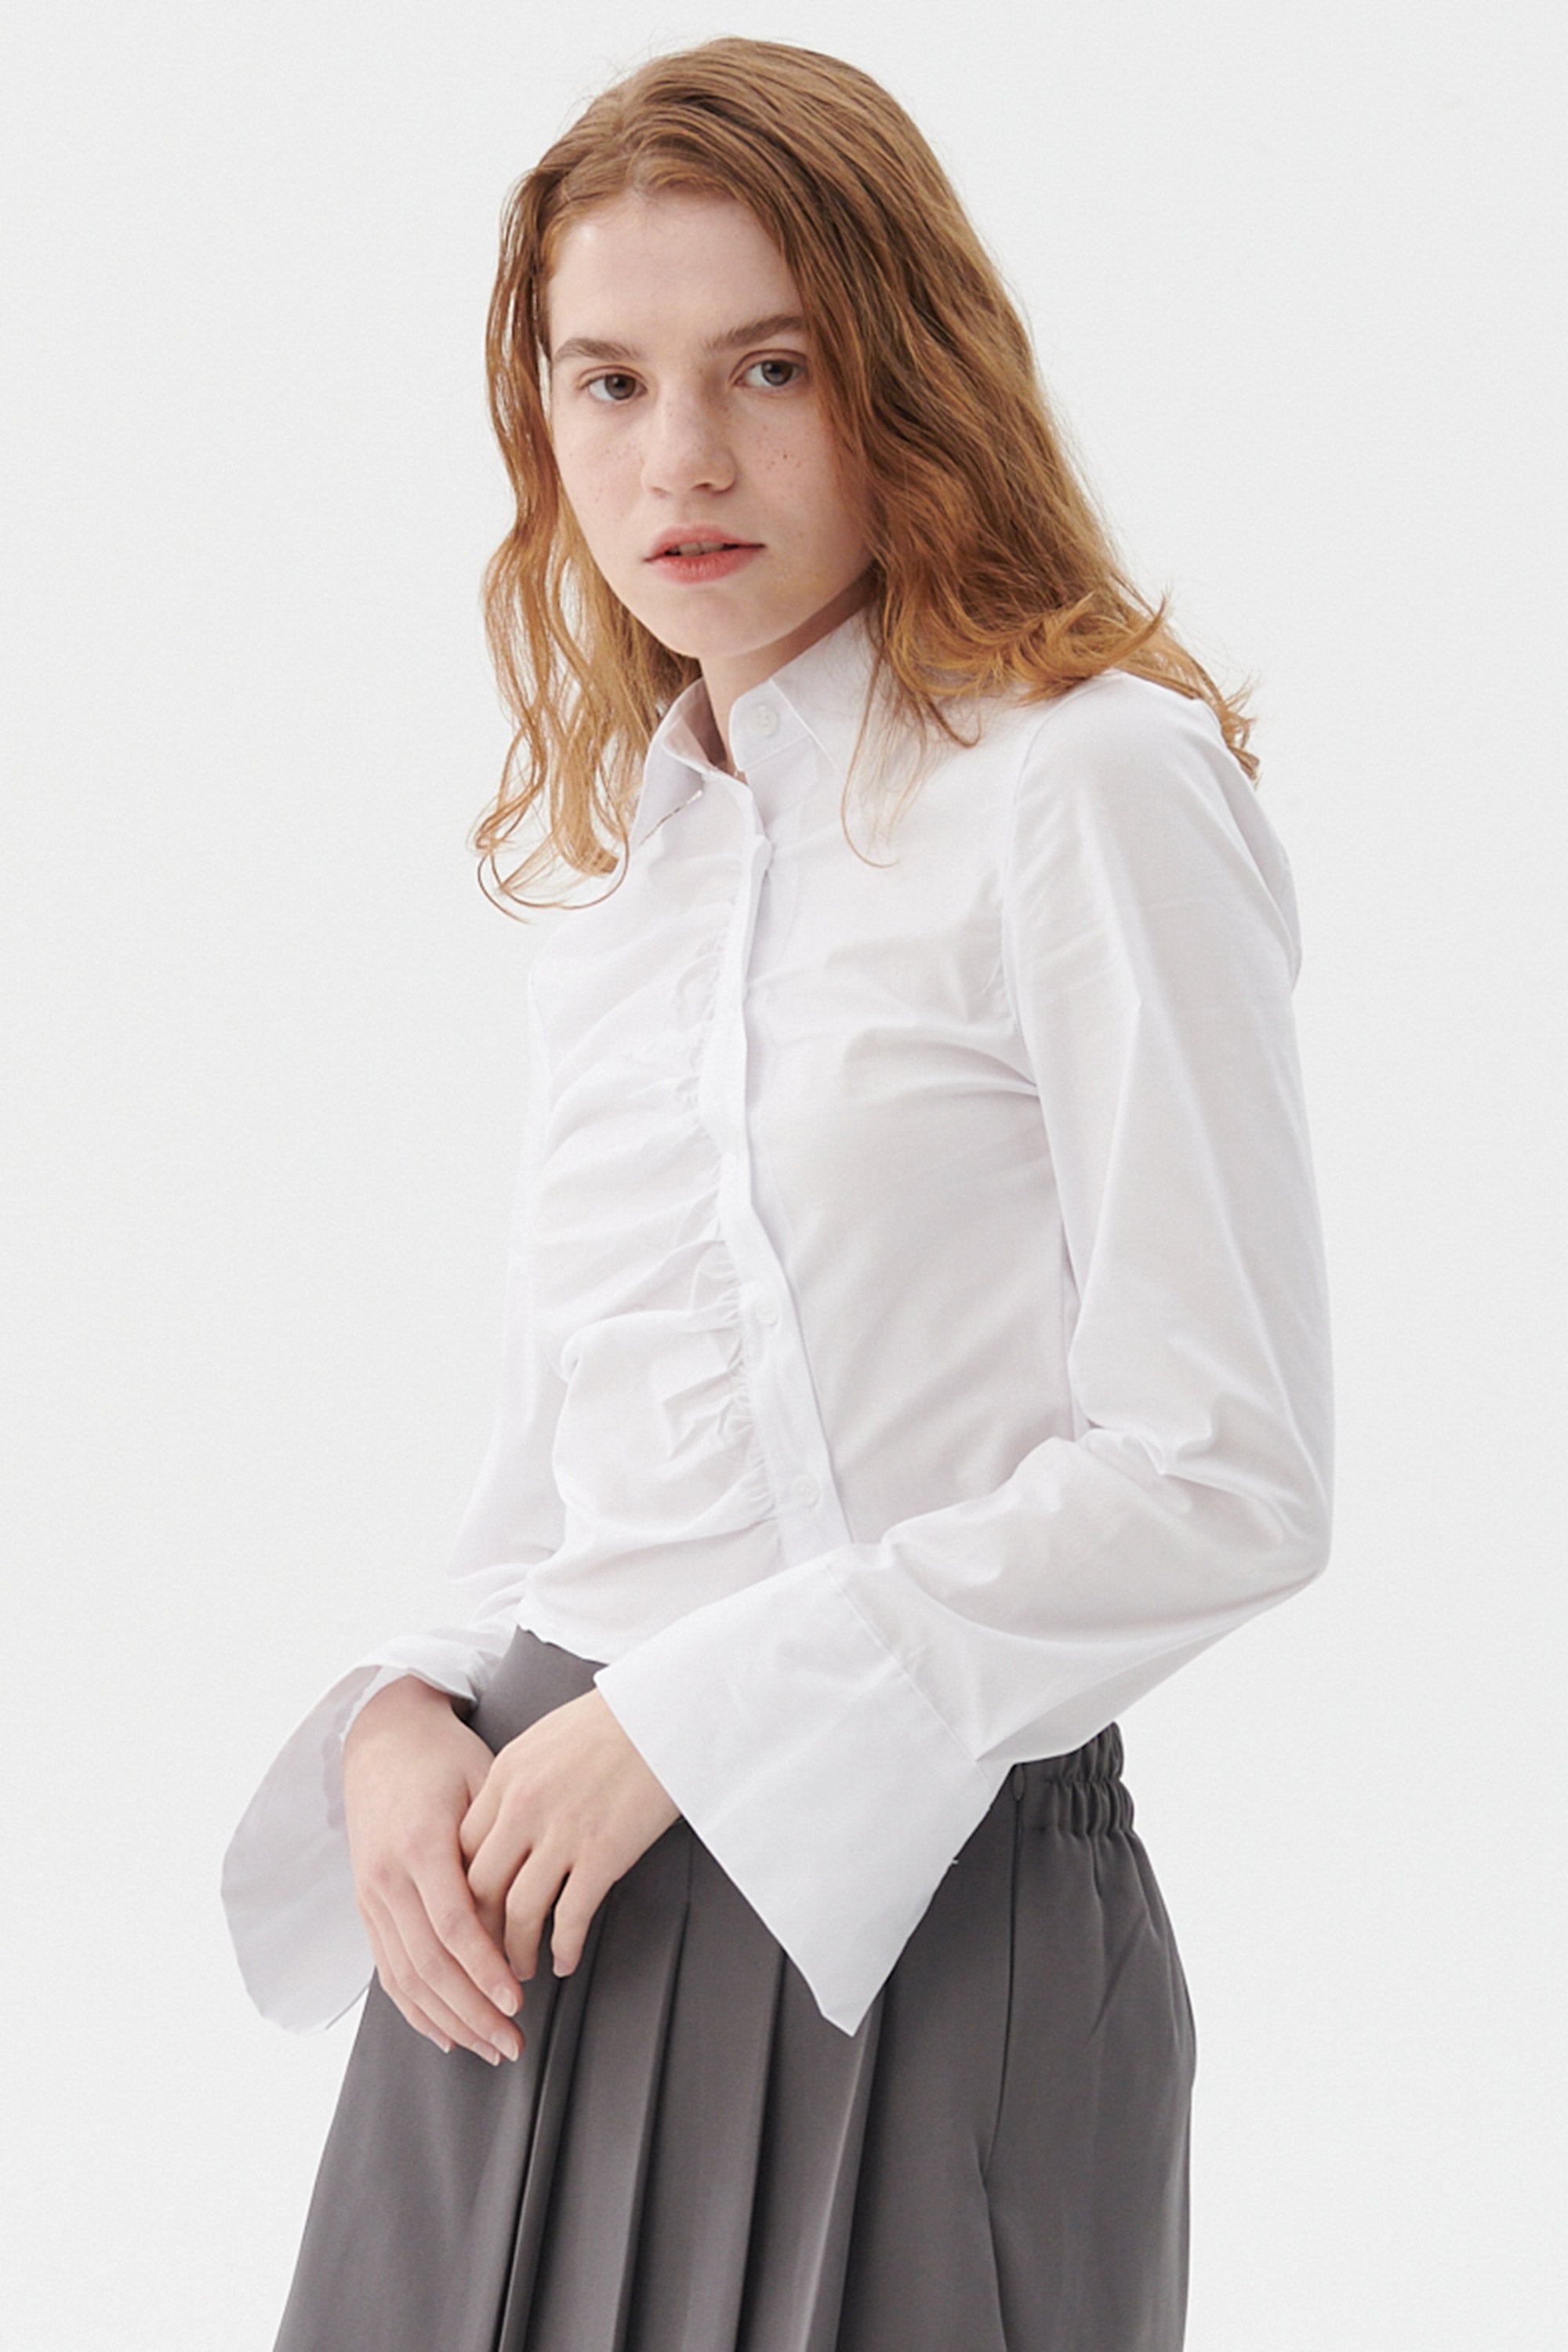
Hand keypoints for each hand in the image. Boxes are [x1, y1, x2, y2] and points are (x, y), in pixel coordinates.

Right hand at [342, 1676, 525, 2064]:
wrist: (382, 1737)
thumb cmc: (444, 1756)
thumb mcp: (481, 1780)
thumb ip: (498, 1842)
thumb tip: (526, 1907)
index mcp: (420, 1845)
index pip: (453, 1927)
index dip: (485, 1971)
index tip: (519, 2003)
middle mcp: (387, 1878)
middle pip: (429, 1965)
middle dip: (472, 2013)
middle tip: (514, 2043)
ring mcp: (370, 1895)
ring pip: (406, 1977)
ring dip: (448, 2021)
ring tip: (490, 2048)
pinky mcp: (365, 1906)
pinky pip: (387, 1970)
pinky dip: (415, 2009)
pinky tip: (444, 2035)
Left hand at [458, 1688, 680, 1982]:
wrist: (665, 1710)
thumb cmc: (611, 1719)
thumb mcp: (543, 1739)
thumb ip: (515, 1781)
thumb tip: (500, 1823)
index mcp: (504, 1774)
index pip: (461, 1848)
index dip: (459, 1890)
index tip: (467, 1913)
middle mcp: (523, 1806)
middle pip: (479, 1887)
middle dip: (478, 1931)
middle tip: (485, 1953)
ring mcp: (562, 1832)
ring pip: (519, 1912)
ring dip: (516, 1951)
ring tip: (521, 1969)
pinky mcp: (602, 1854)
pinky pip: (570, 1918)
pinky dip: (563, 1948)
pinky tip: (565, 1960)